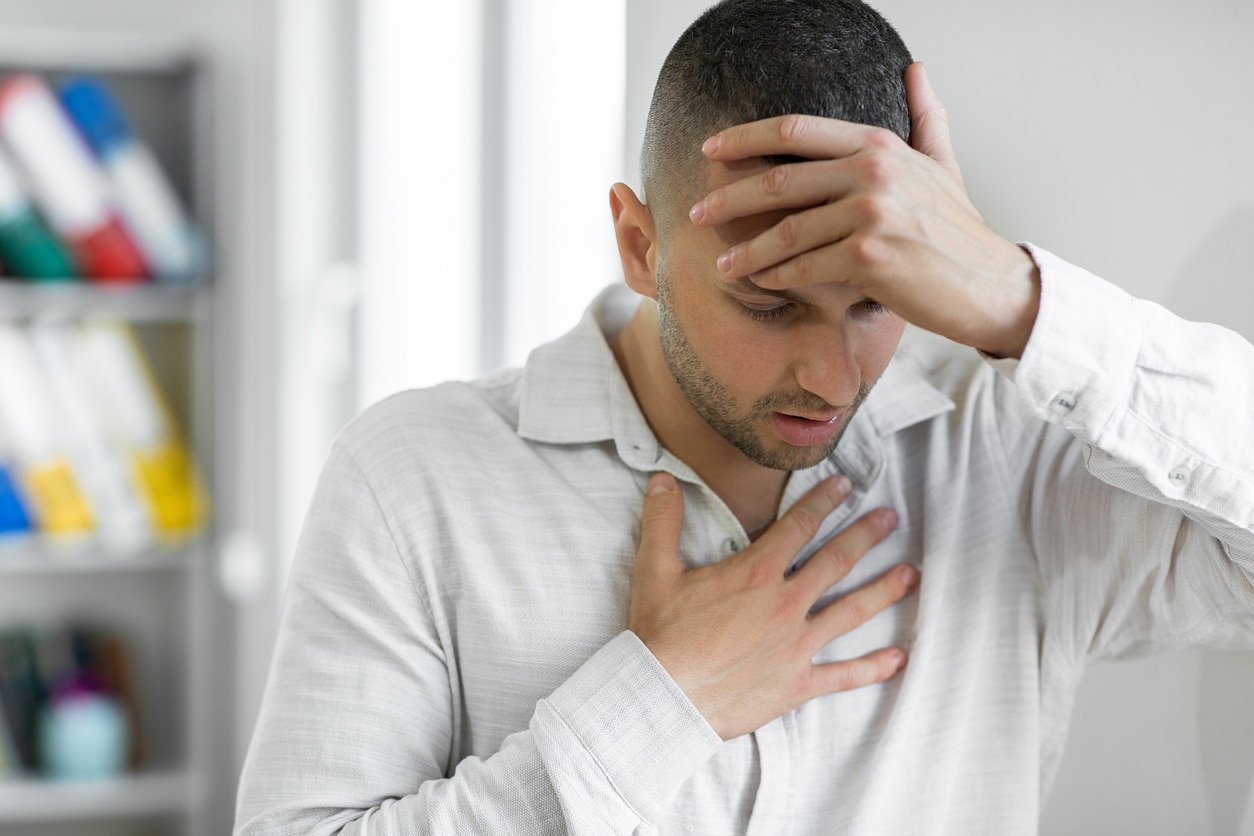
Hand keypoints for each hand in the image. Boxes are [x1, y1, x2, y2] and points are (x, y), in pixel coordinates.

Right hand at [629, 472, 917, 739]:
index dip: (823, 500)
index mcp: (755, 572)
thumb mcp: (655, 569)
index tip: (845, 485)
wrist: (663, 697)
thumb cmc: (660, 635)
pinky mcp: (798, 683)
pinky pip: (844, 675)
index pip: (799, 525)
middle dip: (867, 534)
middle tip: (890, 517)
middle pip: (837, 561)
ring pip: (852, 611)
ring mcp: (797, 644)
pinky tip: (897, 659)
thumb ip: (663, 519)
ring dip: (884, 590)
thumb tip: (662, 479)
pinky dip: (872, 668)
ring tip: (911, 574)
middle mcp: (785, 603)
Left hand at [689, 62, 1039, 358]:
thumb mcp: (942, 164)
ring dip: (748, 251)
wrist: (991, 284)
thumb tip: (916, 69)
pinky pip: (805, 267)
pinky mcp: (870, 257)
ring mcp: (871, 213)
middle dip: (729, 198)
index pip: (796, 130)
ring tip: (723, 264)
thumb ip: (924, 117)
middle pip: (778, 181)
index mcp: (879, 145)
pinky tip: (760, 283)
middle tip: (697, 214)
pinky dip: (777, 277)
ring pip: (787, 231)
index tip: (711, 148)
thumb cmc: (959, 230)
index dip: (745, 138)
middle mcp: (873, 171)